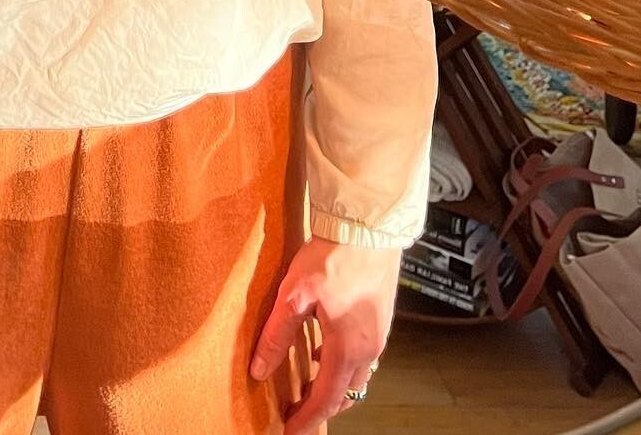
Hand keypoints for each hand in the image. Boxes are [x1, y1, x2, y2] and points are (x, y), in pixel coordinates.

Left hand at [250, 237, 400, 433]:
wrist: (367, 226)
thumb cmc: (334, 256)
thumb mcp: (294, 295)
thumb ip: (277, 335)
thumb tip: (259, 368)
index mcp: (348, 349)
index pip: (325, 400)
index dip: (307, 419)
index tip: (290, 429)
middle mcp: (369, 348)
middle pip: (345, 394)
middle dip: (320, 407)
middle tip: (297, 410)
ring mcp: (379, 334)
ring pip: (357, 376)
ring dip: (334, 386)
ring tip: (308, 383)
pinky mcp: (381, 317)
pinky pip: (364, 356)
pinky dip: (344, 365)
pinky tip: (325, 349)